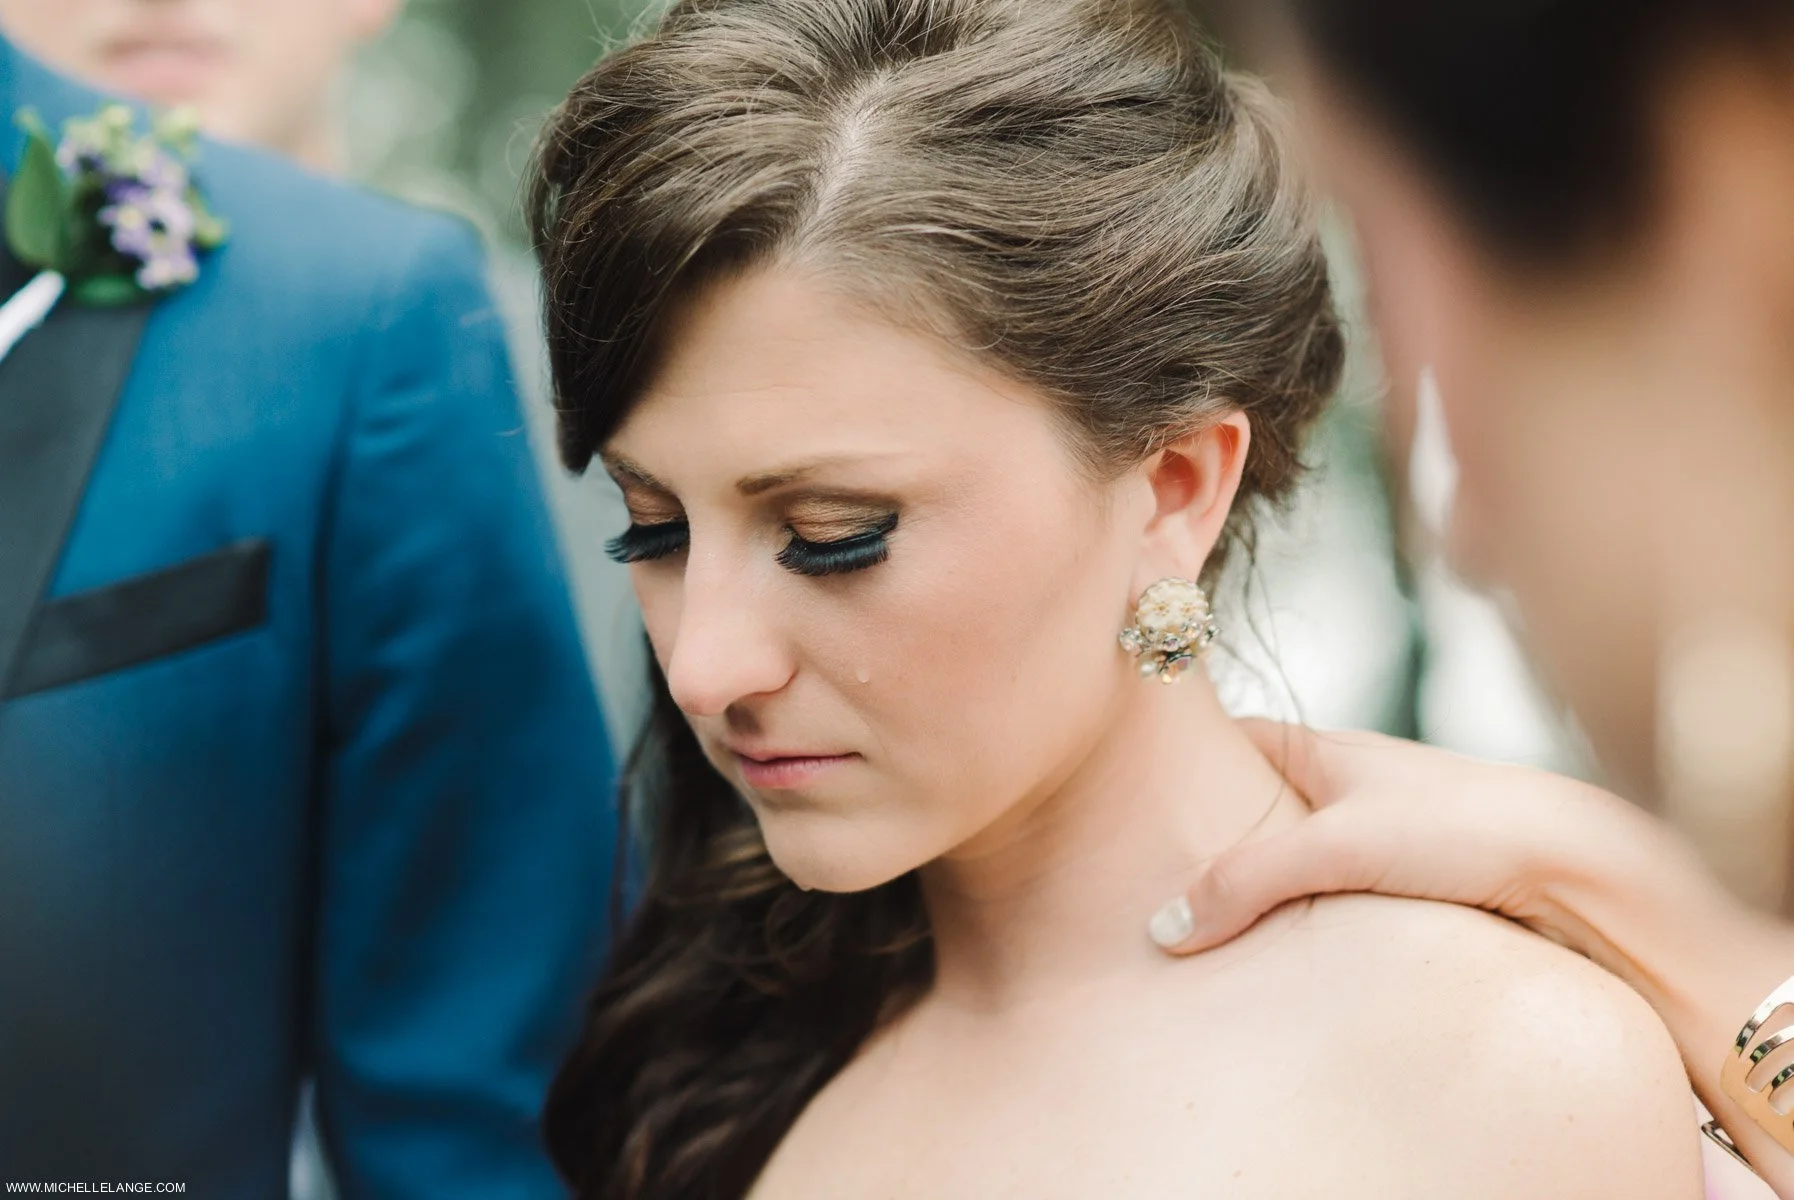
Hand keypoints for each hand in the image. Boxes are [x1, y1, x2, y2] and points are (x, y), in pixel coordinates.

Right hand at [1151, 721, 1793, 1194]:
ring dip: (1260, 889)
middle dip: (1208, 837)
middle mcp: (1346, 785)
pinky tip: (1282, 952)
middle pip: (1252, 804)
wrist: (1581, 870)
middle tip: (1149, 879)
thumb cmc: (1467, 825)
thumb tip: (1165, 929)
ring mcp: (1376, 837)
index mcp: (1323, 747)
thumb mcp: (1334, 841)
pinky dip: (1301, 920)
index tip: (1124, 788)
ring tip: (1205, 927)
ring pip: (1292, 858)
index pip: (1228, 739)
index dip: (1177, 758)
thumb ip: (1243, 879)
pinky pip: (1328, 900)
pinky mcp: (1405, 887)